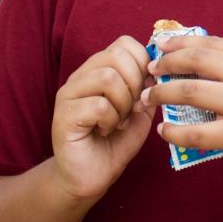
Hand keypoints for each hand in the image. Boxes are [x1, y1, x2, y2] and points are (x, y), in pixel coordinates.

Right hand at [50, 37, 152, 200]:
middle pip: (116, 56)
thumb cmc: (114, 143)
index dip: (142, 64)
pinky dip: (111, 120)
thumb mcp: (140, 112)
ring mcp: (68, 94)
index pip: (124, 44)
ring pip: (107, 78)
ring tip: (119, 121)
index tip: (145, 90)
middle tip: (132, 108)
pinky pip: (98, 105)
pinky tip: (107, 131)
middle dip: (135, 83)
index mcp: (98, 70)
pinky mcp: (64, 115)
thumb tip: (158, 70)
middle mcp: (81, 76)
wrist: (90, 177)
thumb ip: (148, 89)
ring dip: (123, 103)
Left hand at [144, 35, 222, 182]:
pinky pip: (194, 132)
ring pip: (189, 92)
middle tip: (151, 71)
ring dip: (163, 94)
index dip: (179, 44)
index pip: (209, 43)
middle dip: (167, 64)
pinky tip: (164, 131)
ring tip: (149, 98)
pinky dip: (173, 131)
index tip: (160, 48)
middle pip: (196, 61)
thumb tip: (193, 58)